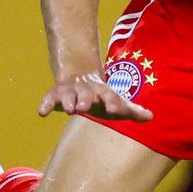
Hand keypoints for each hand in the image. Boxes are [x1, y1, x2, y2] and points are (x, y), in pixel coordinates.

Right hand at [38, 72, 153, 120]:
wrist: (79, 75)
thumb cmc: (101, 96)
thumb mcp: (116, 102)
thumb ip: (132, 110)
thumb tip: (150, 116)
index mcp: (103, 92)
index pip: (109, 96)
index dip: (112, 102)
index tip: (114, 109)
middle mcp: (87, 89)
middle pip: (88, 94)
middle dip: (86, 99)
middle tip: (85, 107)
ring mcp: (71, 91)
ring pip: (69, 94)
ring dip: (69, 101)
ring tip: (71, 110)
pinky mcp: (57, 94)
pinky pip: (50, 98)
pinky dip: (46, 104)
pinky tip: (42, 113)